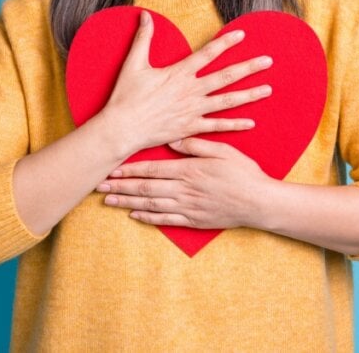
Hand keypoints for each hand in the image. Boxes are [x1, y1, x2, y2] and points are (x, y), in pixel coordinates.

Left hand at [95, 137, 271, 229]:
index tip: (111, 168)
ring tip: (108, 200)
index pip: (152, 170)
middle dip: (120, 186)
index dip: (129, 169)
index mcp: (189, 170)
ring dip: (127, 203)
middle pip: (145, 188)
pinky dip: (147, 218)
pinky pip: (165, 220)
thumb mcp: (222, 150)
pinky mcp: (193, 221)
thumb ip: (195, 144)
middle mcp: (184, 190)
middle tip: (99, 184)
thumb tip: (171, 138)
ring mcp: (187, 207)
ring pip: (150, 205)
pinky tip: (133, 215)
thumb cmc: (243, 173)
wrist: (259, 202)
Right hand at [97, 10, 272, 157]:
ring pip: (227, 101)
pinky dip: (235, 125)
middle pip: (226, 77)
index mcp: (179, 73)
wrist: (122, 128)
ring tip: (268, 89)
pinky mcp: (191, 128)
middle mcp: (191, 91)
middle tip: (268, 61)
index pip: (208, 54)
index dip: (226, 43)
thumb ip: (143, 38)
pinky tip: (251, 122)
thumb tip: (145, 14)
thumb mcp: (133, 64)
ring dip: (249, 95)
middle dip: (249, 67)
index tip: (242, 35)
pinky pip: (217, 126)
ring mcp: (193, 110)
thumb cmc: (125, 96)